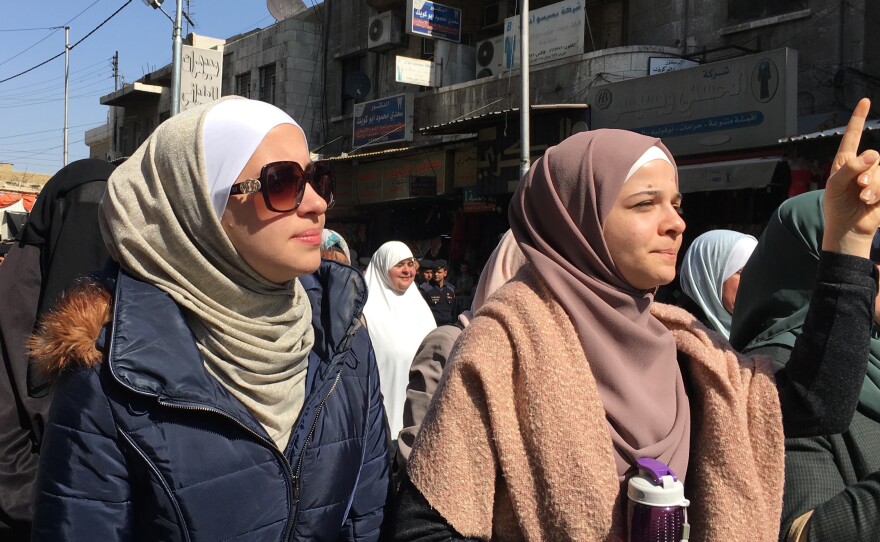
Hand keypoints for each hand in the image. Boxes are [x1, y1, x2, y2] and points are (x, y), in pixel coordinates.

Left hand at [822, 98, 879, 256]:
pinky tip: (872, 202)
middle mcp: (862, 166)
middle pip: (873, 157)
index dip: (858, 119)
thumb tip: (872, 155)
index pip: (852, 136)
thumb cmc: (837, 207)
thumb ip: (850, 168)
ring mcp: (876, 177)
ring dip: (873, 186)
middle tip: (858, 188)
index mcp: (845, 162)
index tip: (865, 101)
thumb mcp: (835, 185)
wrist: (849, 228)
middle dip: (866, 173)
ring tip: (863, 198)